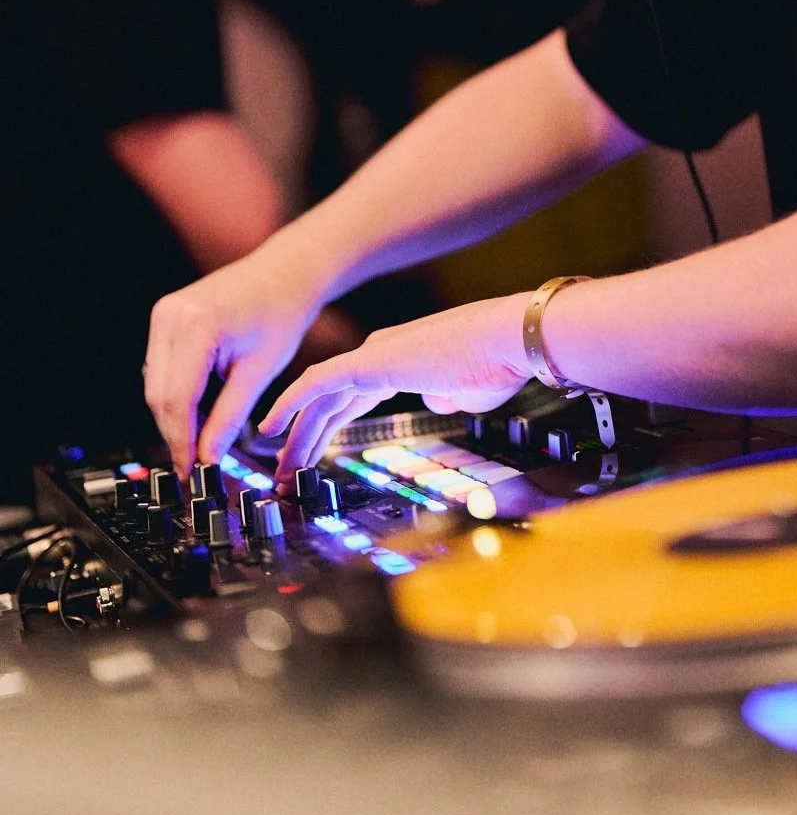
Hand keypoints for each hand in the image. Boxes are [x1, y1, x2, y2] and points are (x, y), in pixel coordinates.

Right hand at [143, 245, 324, 478]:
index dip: (181, 442)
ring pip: (155, 384)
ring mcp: (163, 314)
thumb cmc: (281, 313)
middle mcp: (171, 317)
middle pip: (159, 395)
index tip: (190, 471)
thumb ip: (230, 417)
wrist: (285, 273)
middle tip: (194, 464)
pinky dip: (175, 393)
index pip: (177, 400)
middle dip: (176, 433)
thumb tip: (209, 458)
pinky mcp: (165, 316)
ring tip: (199, 442)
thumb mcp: (260, 371)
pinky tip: (197, 411)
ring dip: (174, 415)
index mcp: (197, 326)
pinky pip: (160, 367)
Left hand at [258, 294, 530, 482]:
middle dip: (303, 440)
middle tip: (285, 475)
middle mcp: (380, 355)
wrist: (509, 339)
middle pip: (327, 402)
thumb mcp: (467, 392)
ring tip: (278, 472)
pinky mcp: (370, 361)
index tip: (312, 459)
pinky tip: (269, 427)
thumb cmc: (497, 364)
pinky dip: (289, 403)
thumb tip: (439, 402)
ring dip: (294, 435)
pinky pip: (317, 383)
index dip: (327, 429)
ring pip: (317, 398)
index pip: (350, 399)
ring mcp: (373, 355)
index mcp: (401, 363)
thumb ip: (447, 396)